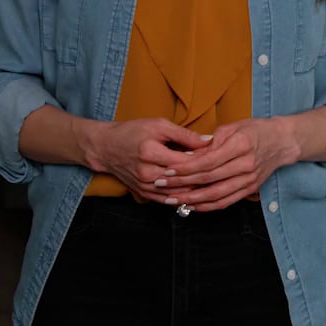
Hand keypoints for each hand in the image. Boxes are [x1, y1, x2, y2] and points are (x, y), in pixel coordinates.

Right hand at [85, 118, 211, 200]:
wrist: (106, 148)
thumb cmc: (132, 132)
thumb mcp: (158, 125)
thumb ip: (184, 134)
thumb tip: (209, 141)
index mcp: (151, 153)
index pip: (186, 161)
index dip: (205, 160)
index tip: (218, 156)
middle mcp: (147, 173)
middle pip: (184, 180)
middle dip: (203, 177)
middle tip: (219, 171)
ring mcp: (145, 186)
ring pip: (178, 194)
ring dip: (195, 190)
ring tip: (211, 183)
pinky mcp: (143, 193)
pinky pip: (167, 200)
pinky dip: (182, 198)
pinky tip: (194, 194)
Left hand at [154, 118, 299, 211]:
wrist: (282, 142)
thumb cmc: (256, 130)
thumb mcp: (233, 126)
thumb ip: (211, 141)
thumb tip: (188, 154)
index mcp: (240, 146)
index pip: (207, 161)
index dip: (185, 168)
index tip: (168, 170)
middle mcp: (245, 165)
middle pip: (209, 179)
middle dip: (183, 184)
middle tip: (163, 186)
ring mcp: (249, 180)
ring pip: (216, 194)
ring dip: (192, 199)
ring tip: (173, 199)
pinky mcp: (250, 189)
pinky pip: (226, 201)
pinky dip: (208, 206)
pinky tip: (193, 206)